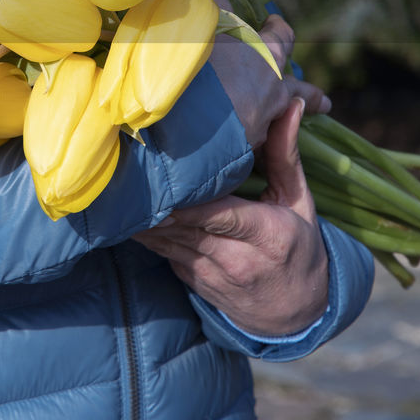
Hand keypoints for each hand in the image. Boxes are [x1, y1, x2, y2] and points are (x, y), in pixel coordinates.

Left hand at [134, 98, 328, 336]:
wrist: (296, 313)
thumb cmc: (298, 246)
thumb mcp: (299, 202)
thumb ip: (286, 155)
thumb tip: (290, 107)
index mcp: (267, 235)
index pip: (220, 215)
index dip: (188, 204)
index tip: (164, 183)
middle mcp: (236, 259)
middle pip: (185, 227)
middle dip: (157, 202)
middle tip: (130, 168)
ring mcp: (209, 274)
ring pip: (166, 240)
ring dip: (143, 216)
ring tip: (120, 186)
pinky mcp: (191, 280)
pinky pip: (162, 252)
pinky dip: (145, 231)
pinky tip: (127, 209)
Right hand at [203, 0, 329, 147]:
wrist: (184, 129)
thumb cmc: (199, 62)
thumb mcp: (204, 9)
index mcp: (266, 58)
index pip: (282, 37)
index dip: (277, 29)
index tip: (274, 24)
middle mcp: (272, 96)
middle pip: (295, 91)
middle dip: (300, 91)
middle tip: (308, 95)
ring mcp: (257, 132)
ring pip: (277, 124)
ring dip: (275, 120)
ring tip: (270, 125)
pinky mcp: (236, 160)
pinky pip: (248, 148)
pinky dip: (243, 143)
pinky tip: (228, 145)